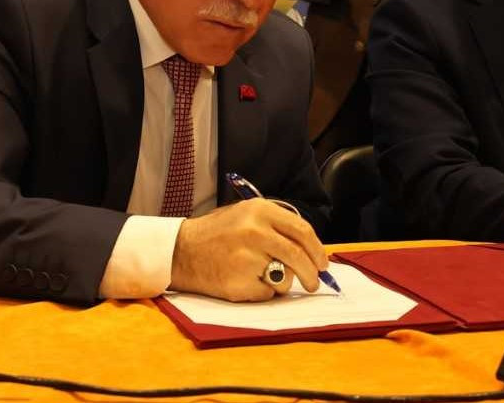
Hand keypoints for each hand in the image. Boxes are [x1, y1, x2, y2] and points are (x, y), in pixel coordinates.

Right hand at [170, 199, 327, 301]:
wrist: (180, 251)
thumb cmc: (217, 234)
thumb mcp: (246, 215)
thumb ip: (278, 227)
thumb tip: (312, 252)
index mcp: (260, 210)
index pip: (303, 231)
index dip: (318, 250)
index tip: (323, 263)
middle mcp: (255, 231)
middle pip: (299, 257)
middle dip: (312, 274)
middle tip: (314, 283)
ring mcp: (246, 258)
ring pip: (285, 278)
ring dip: (282, 282)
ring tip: (260, 274)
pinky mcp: (239, 282)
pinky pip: (267, 293)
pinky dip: (262, 292)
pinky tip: (244, 281)